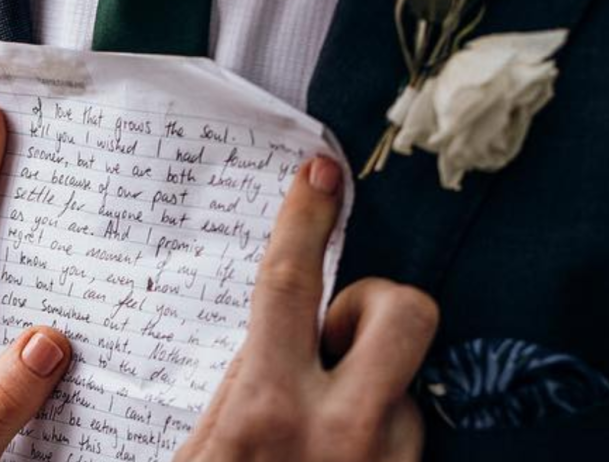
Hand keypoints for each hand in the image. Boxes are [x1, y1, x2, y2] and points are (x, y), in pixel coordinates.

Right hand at [175, 157, 438, 461]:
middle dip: (375, 303)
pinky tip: (339, 460)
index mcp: (268, 412)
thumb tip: (269, 334)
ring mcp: (389, 460)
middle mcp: (342, 431)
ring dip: (367, 391)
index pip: (290, 287)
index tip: (320, 175)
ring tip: (323, 436)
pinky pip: (407, 430)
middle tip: (337, 336)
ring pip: (404, 382)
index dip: (305, 219)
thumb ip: (236, 391)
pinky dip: (375, 433)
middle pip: (403, 311)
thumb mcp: (200, 456)